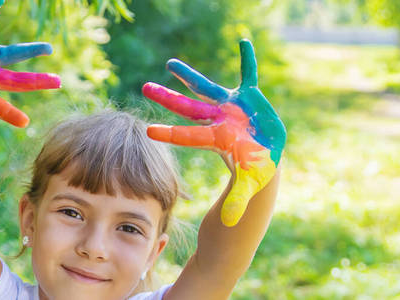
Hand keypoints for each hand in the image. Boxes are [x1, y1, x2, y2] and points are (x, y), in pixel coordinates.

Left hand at [142, 39, 285, 226]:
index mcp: (215, 140)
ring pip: (207, 88)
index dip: (169, 133)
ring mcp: (231, 107)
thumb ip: (237, 201)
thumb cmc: (253, 173)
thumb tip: (227, 222)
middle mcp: (217, 121)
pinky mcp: (249, 97)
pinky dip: (248, 60)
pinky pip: (250, 75)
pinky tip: (244, 42)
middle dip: (168, 98)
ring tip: (169, 63)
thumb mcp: (247, 187)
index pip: (188, 136)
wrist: (264, 157)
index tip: (147, 130)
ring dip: (189, 76)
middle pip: (188, 108)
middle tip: (145, 88)